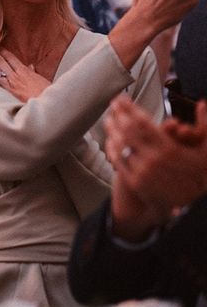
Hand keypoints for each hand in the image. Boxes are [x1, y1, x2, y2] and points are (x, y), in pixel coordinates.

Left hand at [0, 48, 49, 101]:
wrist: (46, 107)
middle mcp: (15, 76)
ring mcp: (9, 84)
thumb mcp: (43, 81)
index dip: (4, 52)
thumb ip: (34, 73)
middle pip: (1, 62)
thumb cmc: (46, 96)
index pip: (12, 59)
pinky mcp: (5, 93)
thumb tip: (31, 66)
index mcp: (25, 72)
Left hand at [105, 95, 206, 210]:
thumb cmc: (200, 178)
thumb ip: (205, 126)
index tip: (121, 99)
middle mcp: (153, 159)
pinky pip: (118, 161)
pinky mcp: (135, 182)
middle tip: (113, 105)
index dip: (128, 108)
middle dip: (117, 115)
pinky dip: (112, 148)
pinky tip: (110, 140)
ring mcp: (142, 171)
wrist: (193, 207)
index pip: (142, 121)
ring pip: (120, 144)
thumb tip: (203, 103)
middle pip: (127, 130)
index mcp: (169, 148)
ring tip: (109, 119)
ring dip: (112, 129)